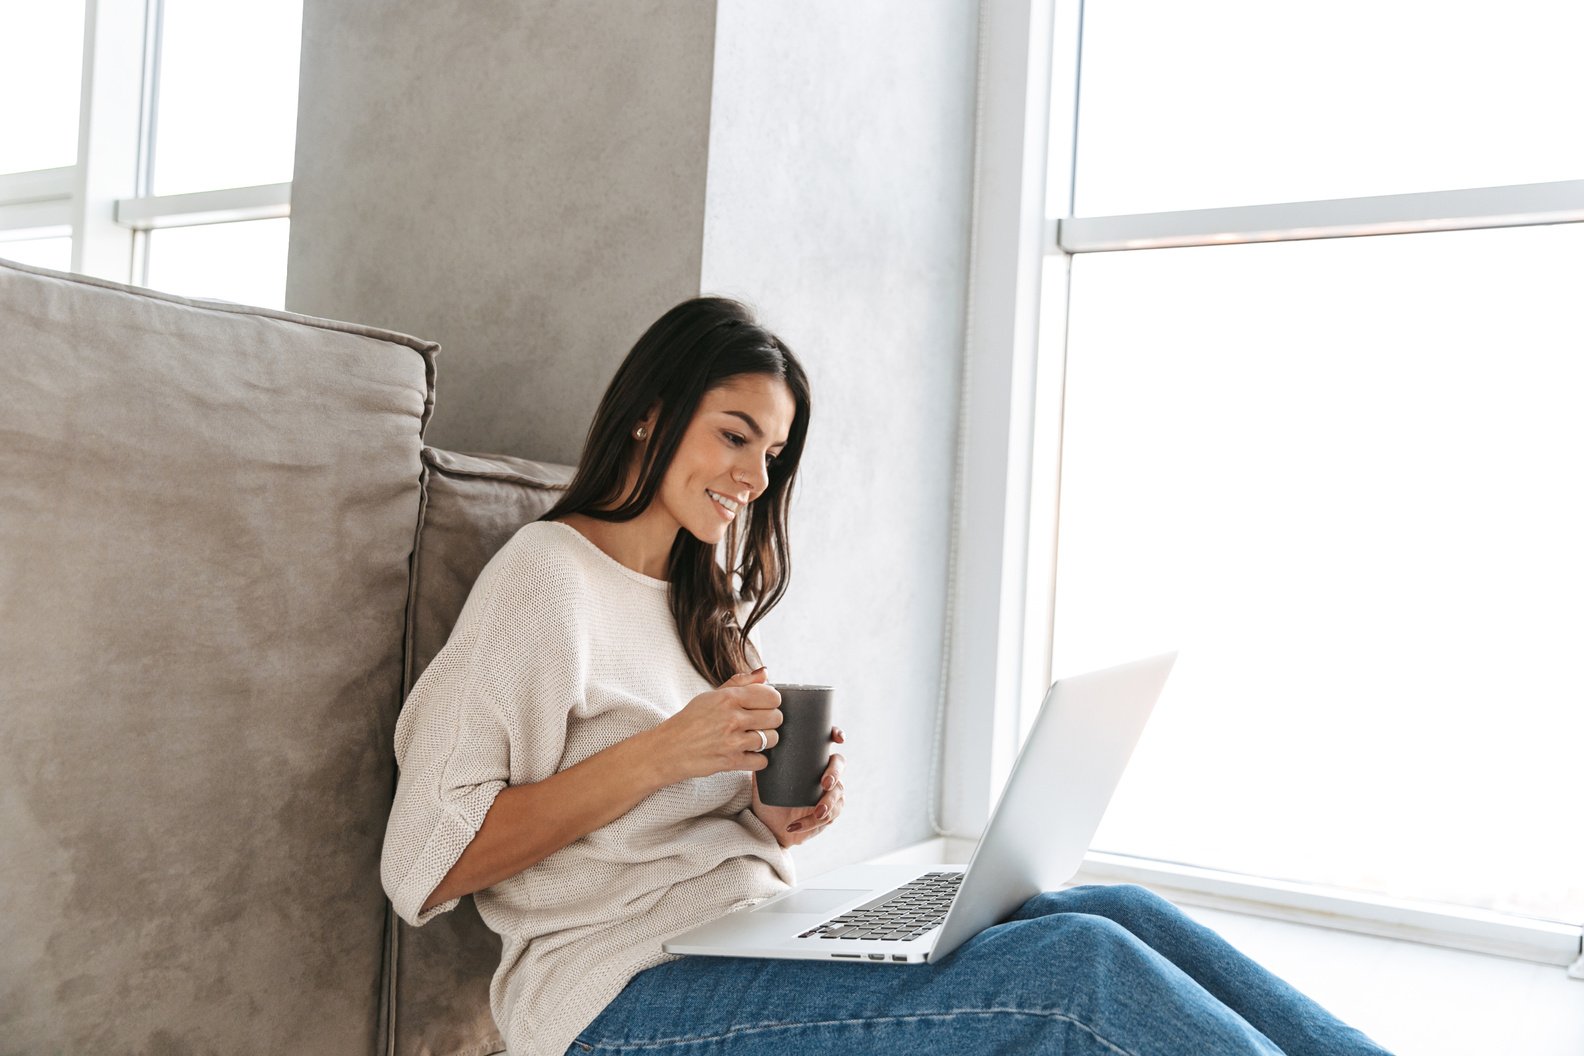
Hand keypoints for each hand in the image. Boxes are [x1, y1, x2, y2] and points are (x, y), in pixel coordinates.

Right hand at [648, 667, 782, 783]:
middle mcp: (732, 718)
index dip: (771, 701)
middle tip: (758, 723)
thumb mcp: (711, 696)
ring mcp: (733, 742)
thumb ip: (740, 682)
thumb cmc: (689, 721)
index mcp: (729, 698)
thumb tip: (764, 672)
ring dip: (766, 740)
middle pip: (776, 717)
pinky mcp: (731, 762)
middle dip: (770, 720)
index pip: (771, 696)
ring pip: (772, 739)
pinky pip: (762, 761)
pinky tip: (747, 753)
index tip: (765, 705)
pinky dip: (757, 759)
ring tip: (752, 738)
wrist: (668, 749)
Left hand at [751, 726, 845, 847]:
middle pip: (839, 765)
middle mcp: (824, 773)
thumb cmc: (769, 797)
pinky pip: (828, 817)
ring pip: (838, 794)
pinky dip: (811, 822)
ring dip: (828, 804)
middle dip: (835, 774)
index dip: (837, 735)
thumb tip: (756, 743)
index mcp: (811, 759)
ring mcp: (829, 793)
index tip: (839, 739)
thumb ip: (761, 761)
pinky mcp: (829, 814)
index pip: (828, 742)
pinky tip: (796, 826)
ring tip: (816, 813)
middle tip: (824, 783)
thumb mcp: (763, 777)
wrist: (769, 824)